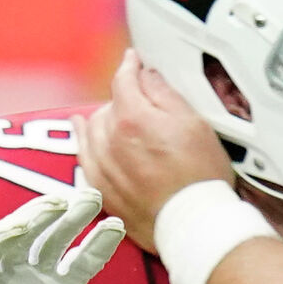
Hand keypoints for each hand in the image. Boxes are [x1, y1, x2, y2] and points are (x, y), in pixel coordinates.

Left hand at [0, 189, 122, 283]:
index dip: (2, 235)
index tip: (22, 227)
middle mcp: (0, 273)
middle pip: (21, 235)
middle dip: (40, 216)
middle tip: (63, 200)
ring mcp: (31, 280)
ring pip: (52, 242)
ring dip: (71, 219)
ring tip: (92, 199)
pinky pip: (80, 266)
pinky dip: (95, 248)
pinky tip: (113, 229)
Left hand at [74, 51, 232, 249]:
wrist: (191, 223)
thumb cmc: (200, 177)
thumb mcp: (195, 124)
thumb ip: (166, 95)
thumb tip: (148, 75)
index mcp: (133, 120)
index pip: (123, 81)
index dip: (129, 66)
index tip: (133, 60)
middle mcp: (109, 142)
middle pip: (106, 106)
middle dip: (121, 96)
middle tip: (137, 95)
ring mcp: (100, 167)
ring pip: (91, 130)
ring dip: (102, 117)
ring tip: (110, 111)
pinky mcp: (99, 189)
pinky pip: (83, 157)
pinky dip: (83, 141)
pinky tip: (82, 133)